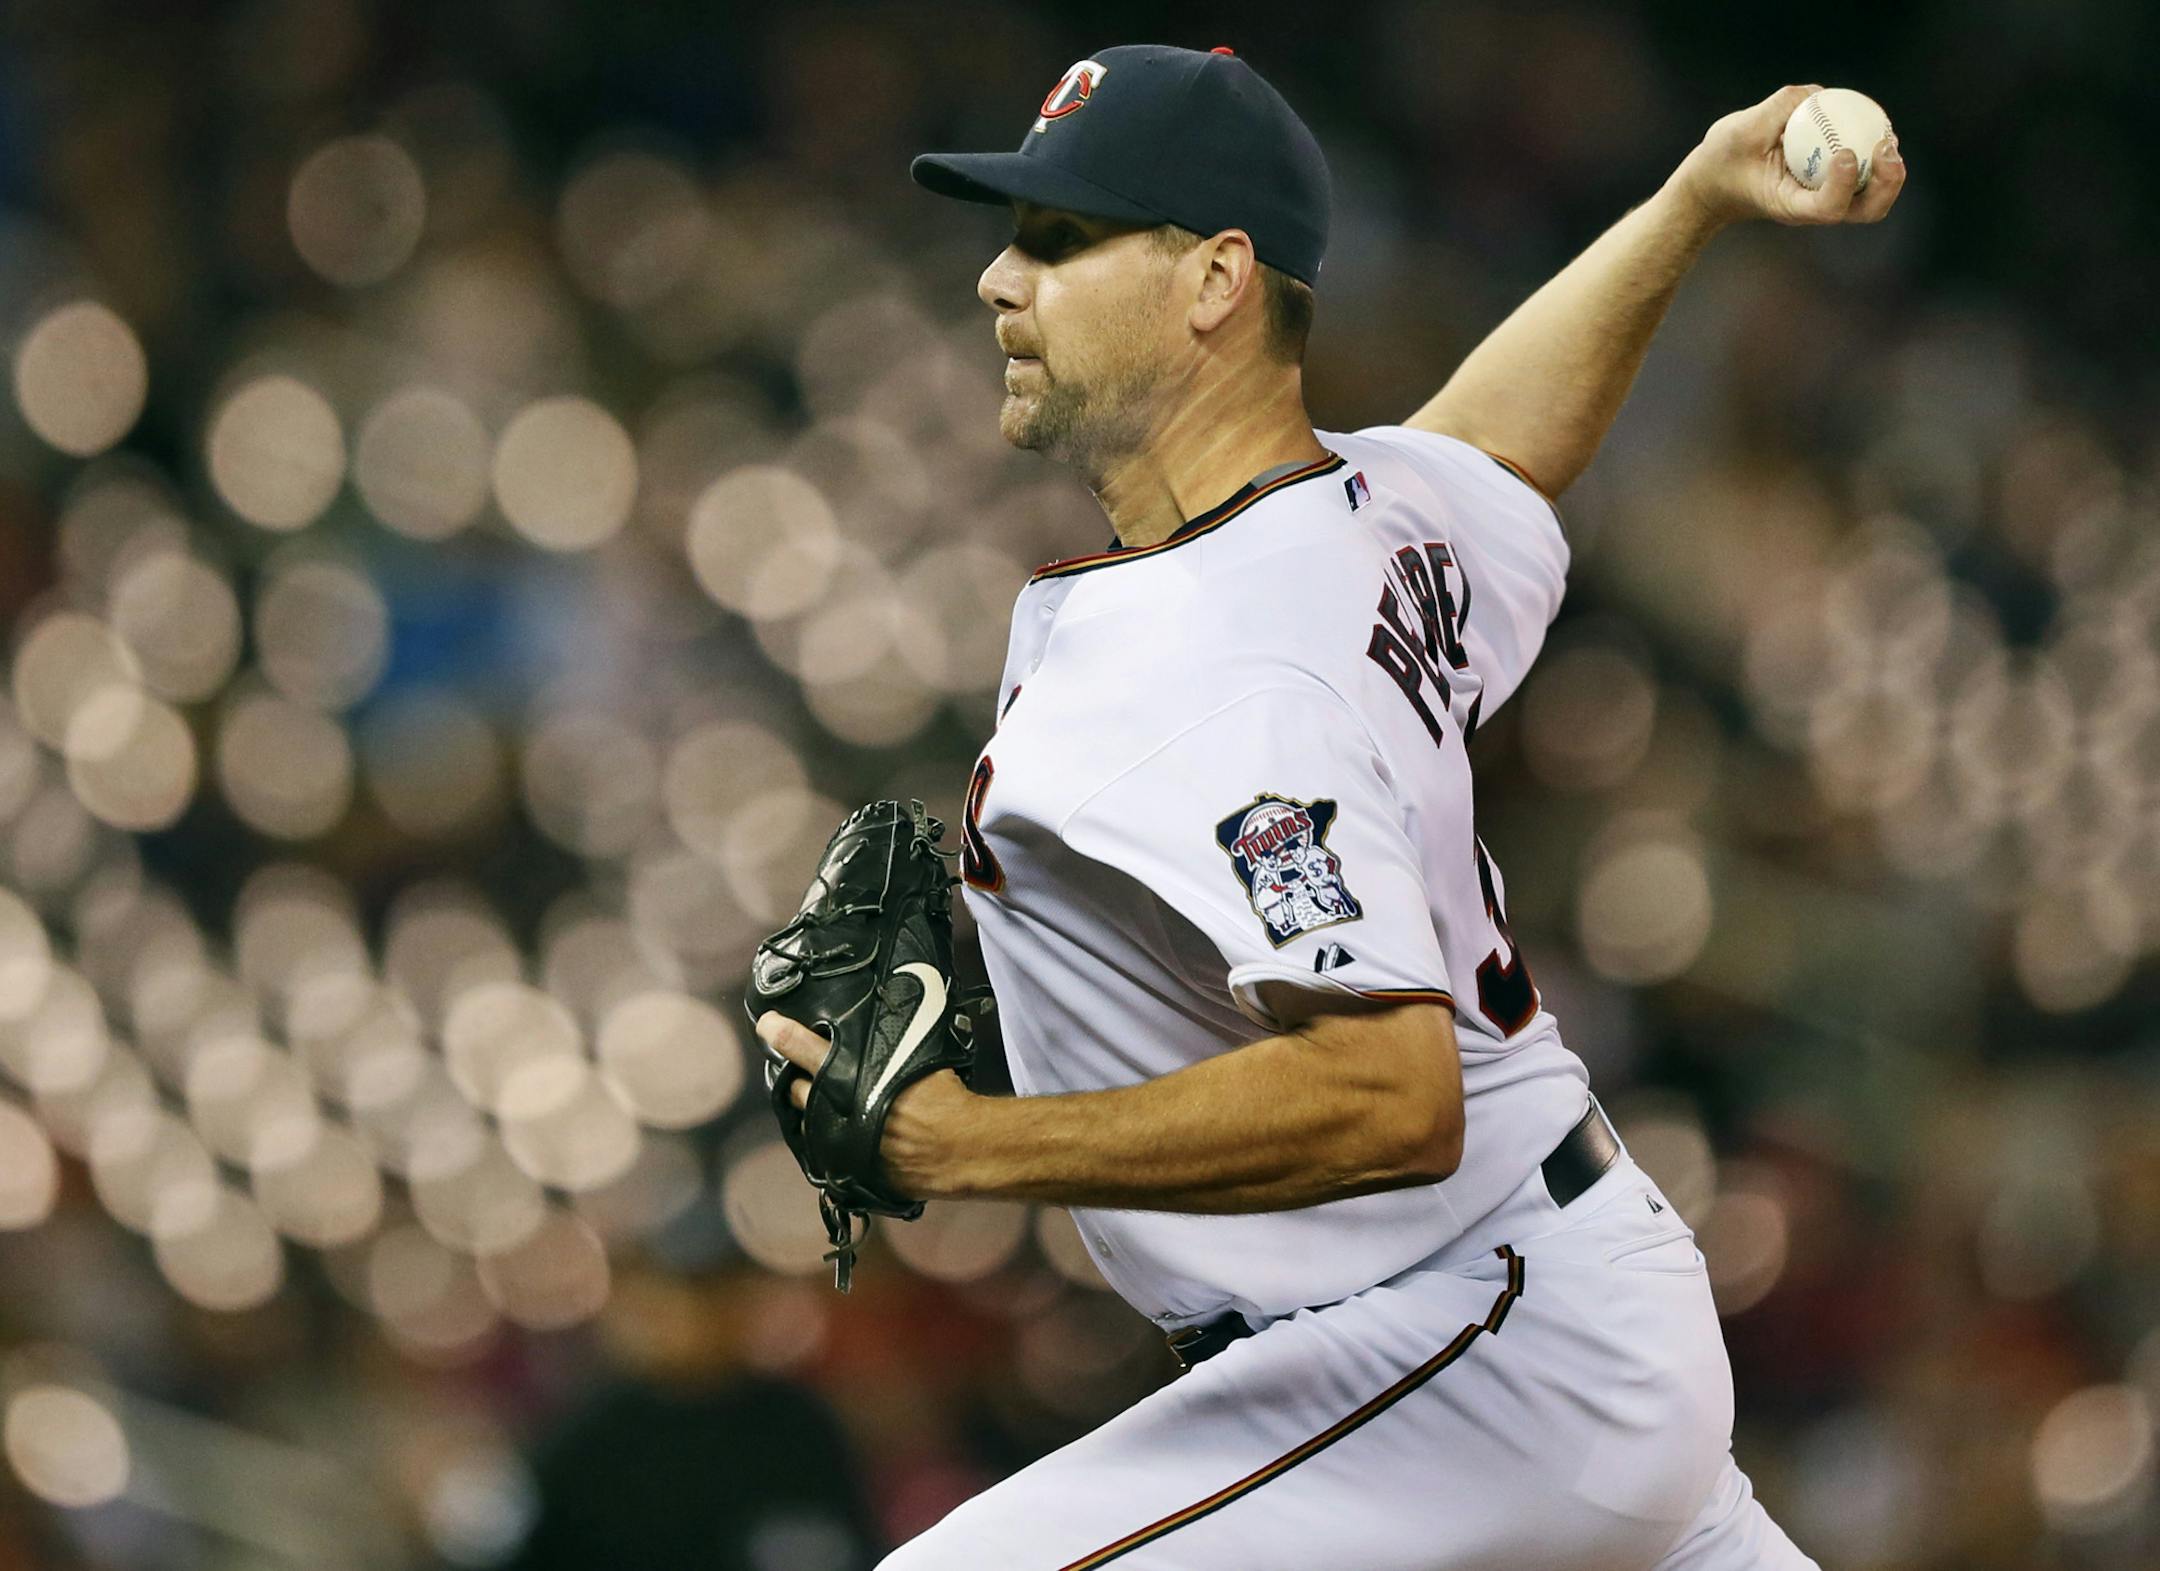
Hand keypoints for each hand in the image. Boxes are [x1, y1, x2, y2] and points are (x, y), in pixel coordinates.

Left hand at [755, 1011, 971, 1197]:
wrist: (960, 1148)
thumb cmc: (945, 1099)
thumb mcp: (916, 1057)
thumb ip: (888, 1044)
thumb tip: (877, 1030)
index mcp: (853, 1077)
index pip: (807, 1050)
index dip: (784, 1035)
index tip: (767, 1025)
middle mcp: (839, 1110)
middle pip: (800, 1091)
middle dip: (798, 1079)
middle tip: (805, 1070)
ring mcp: (840, 1142)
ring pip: (810, 1124)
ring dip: (813, 1113)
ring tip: (827, 1105)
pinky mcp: (847, 1169)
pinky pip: (828, 1153)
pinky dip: (832, 1142)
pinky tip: (845, 1134)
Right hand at [1670, 84, 1905, 232]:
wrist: (1715, 181)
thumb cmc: (1721, 160)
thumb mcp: (1738, 130)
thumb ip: (1779, 108)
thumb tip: (1819, 94)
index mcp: (1789, 205)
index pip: (1827, 208)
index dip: (1844, 184)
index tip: (1843, 152)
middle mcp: (1814, 207)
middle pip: (1866, 209)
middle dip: (1886, 183)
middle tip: (1885, 147)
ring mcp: (1826, 197)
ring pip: (1873, 196)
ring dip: (1889, 170)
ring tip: (1888, 137)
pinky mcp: (1831, 182)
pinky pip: (1866, 172)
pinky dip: (1875, 150)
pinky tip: (1876, 125)